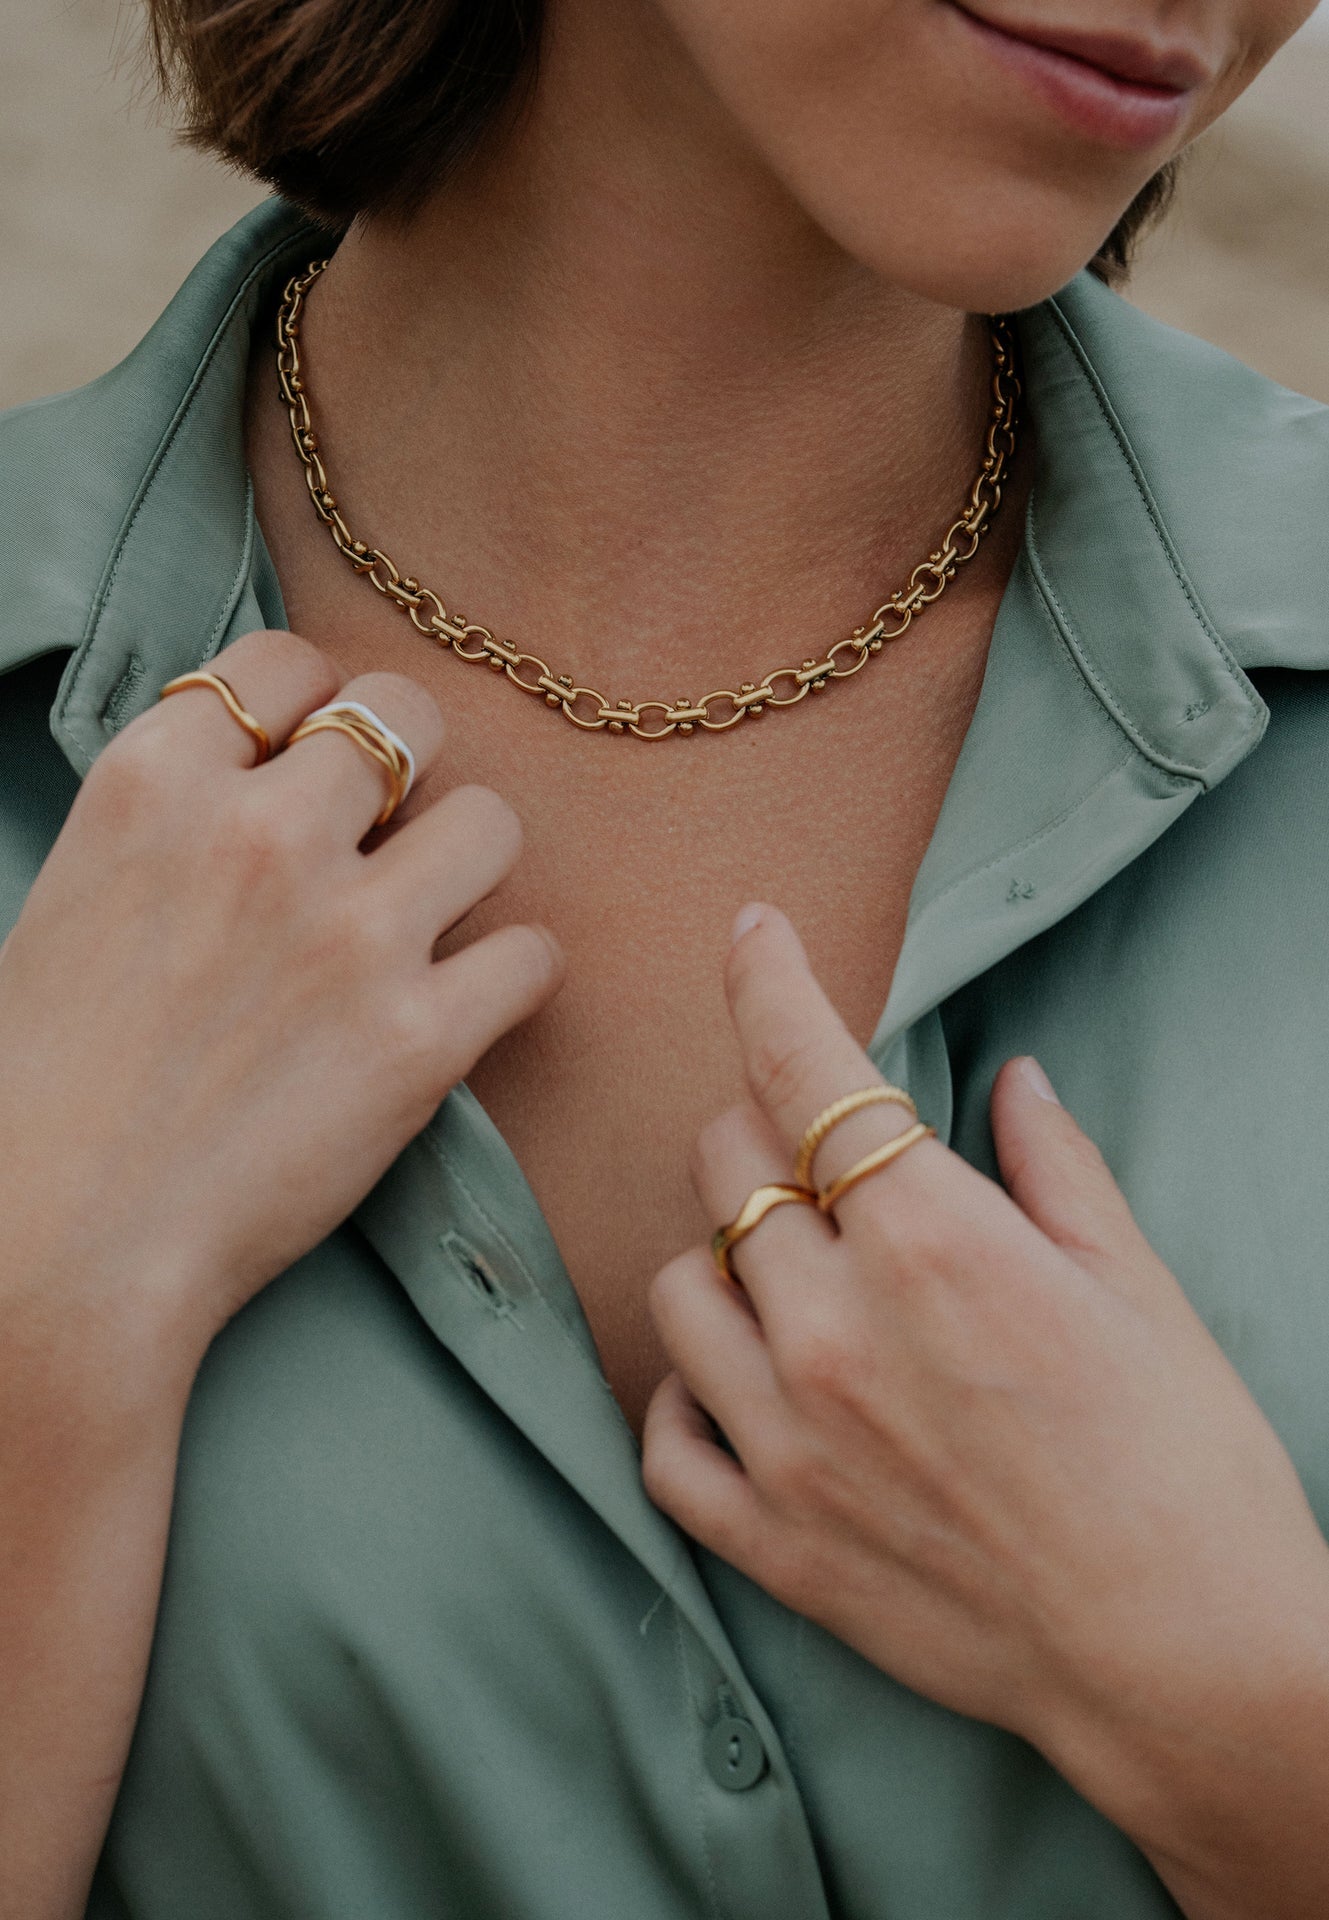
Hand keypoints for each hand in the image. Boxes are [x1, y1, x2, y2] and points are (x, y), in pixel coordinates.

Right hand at [0, 627, 562, 1359]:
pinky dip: (512, 978)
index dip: (316, 704)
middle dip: (407, 769)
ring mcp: (351, 935)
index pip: (287, 660)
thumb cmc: (45, 1086)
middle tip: (387, 835)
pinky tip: (465, 1005)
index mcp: (155, 785)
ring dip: (470, 864)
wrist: (58, 1242)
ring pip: (493, 821)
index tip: (318, 757)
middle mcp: (261, 836)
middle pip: (407, 716)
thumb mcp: (76, 897)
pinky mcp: (420, 1040)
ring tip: (431, 919)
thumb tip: (263, 778)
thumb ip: (175, 820)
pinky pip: (535, 954)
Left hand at [643, 906, 1328, 1915]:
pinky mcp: (771, 1540)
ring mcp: (789, 1438)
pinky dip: (688, 1393)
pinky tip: (741, 1380)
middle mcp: (836, 1326)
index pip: (804, 1066)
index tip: (749, 932)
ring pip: (675, 1284)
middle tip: (822, 1156)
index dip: (765, 979)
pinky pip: (664, 1436)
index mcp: (933, 1241)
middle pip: (726, 1162)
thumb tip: (1009, 1080)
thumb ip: (1052, 1167)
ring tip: (790, 1274)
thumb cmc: (1185, 1464)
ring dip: (721, 1255)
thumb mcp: (1137, 1288)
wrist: (1187, 1661)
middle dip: (765, 1130)